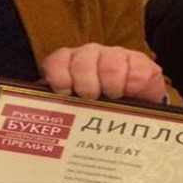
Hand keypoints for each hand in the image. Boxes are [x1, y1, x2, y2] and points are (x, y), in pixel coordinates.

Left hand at [41, 43, 165, 102]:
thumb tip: (42, 127)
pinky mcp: (140, 61)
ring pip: (110, 65)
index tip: (66, 93)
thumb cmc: (96, 110)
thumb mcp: (73, 108)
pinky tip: (131, 92)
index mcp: (68, 64)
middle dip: (87, 86)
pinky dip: (134, 86)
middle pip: (82, 62)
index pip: (56, 61)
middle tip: (92, 98)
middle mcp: (90, 55)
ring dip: (112, 87)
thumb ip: (57, 108)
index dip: (59, 77)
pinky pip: (136, 70)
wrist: (136, 107)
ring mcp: (115, 55)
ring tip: (114, 97)